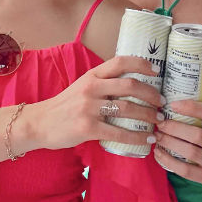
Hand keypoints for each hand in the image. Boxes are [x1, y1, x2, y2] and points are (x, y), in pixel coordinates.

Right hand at [19, 56, 163, 153]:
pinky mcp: (88, 128)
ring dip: (148, 115)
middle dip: (152, 94)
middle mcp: (92, 88)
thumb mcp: (82, 86)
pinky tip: (147, 139)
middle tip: (162, 103)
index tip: (157, 72)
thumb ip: (103, 83)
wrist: (39, 123)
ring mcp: (89, 108)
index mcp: (92, 75)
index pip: (120, 62)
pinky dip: (137, 137)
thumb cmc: (65, 106)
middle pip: (130, 85)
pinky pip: (119, 132)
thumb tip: (133, 85)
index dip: (142, 64)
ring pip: (128, 109)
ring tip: (158, 121)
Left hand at [154, 100, 201, 201]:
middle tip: (161, 123)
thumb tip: (181, 101)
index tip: (173, 104)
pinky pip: (185, 170)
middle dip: (174, 127)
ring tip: (158, 136)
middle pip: (197, 135)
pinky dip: (169, 161)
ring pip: (190, 152)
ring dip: (169, 142)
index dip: (191, 107)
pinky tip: (159, 153)